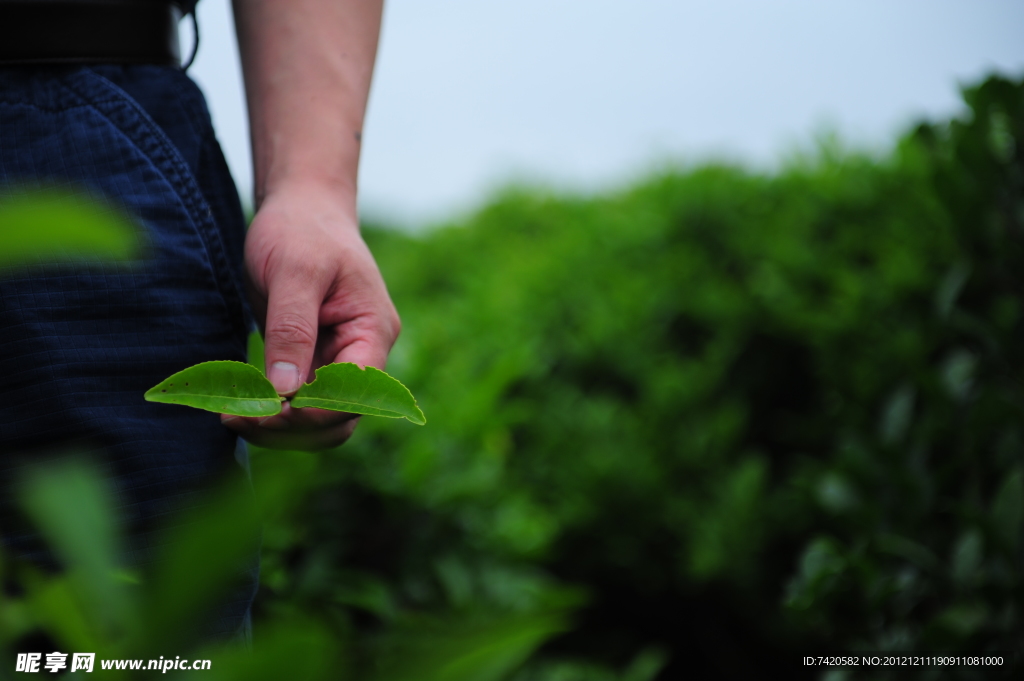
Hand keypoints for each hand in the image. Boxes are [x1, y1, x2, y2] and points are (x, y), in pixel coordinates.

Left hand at [220, 183, 399, 450]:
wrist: (300, 207)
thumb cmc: (301, 230)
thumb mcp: (295, 274)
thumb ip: (292, 331)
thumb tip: (285, 391)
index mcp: (374, 329)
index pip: (358, 392)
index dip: (317, 412)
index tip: (266, 412)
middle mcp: (365, 351)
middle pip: (341, 416)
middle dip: (293, 427)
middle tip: (236, 419)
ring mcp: (341, 358)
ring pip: (320, 418)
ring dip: (280, 427)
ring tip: (231, 416)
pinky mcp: (315, 360)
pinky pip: (300, 401)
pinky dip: (272, 410)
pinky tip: (238, 405)